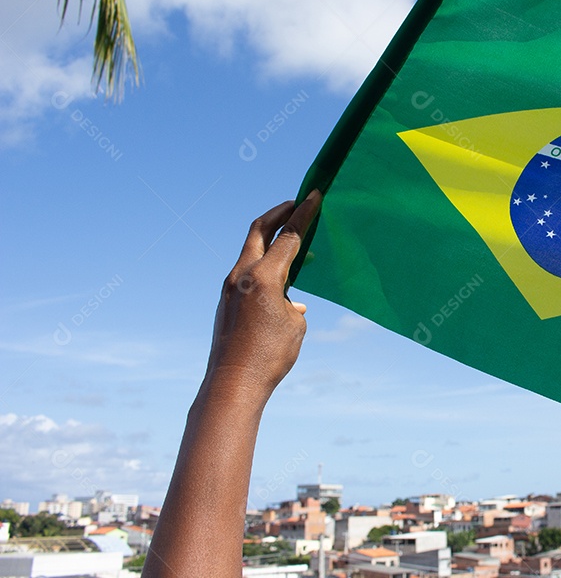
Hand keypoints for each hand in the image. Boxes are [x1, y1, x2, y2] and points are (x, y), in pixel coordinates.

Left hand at [206, 191, 321, 402]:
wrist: (233, 383)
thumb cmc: (269, 356)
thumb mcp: (294, 326)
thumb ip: (292, 304)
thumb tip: (289, 303)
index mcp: (263, 276)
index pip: (288, 236)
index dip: (303, 213)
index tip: (314, 195)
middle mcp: (242, 276)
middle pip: (259, 230)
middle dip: (278, 213)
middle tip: (295, 203)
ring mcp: (230, 287)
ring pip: (251, 251)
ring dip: (270, 239)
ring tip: (291, 238)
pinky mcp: (227, 301)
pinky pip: (247, 271)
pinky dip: (264, 263)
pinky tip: (280, 277)